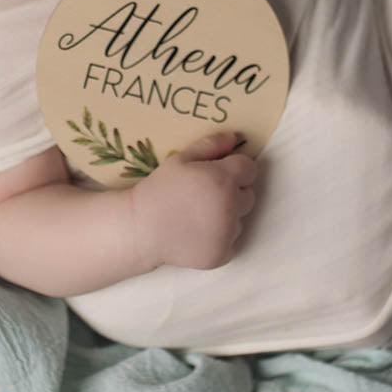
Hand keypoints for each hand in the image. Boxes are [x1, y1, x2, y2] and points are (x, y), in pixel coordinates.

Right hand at [129, 130, 259, 270]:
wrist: (141, 227)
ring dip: (227, 216)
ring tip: (198, 215)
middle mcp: (231, 206)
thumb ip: (211, 145)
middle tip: (206, 195)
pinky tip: (198, 233)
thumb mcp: (181, 159)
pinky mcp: (223, 254)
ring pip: (240, 219)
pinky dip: (220, 238)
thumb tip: (236, 137)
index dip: (236, 169)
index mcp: (224, 179)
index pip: (250, 169)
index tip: (219, 174)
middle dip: (233, 192)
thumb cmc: (160, 188)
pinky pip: (231, 241)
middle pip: (248, 195)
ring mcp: (228, 233)